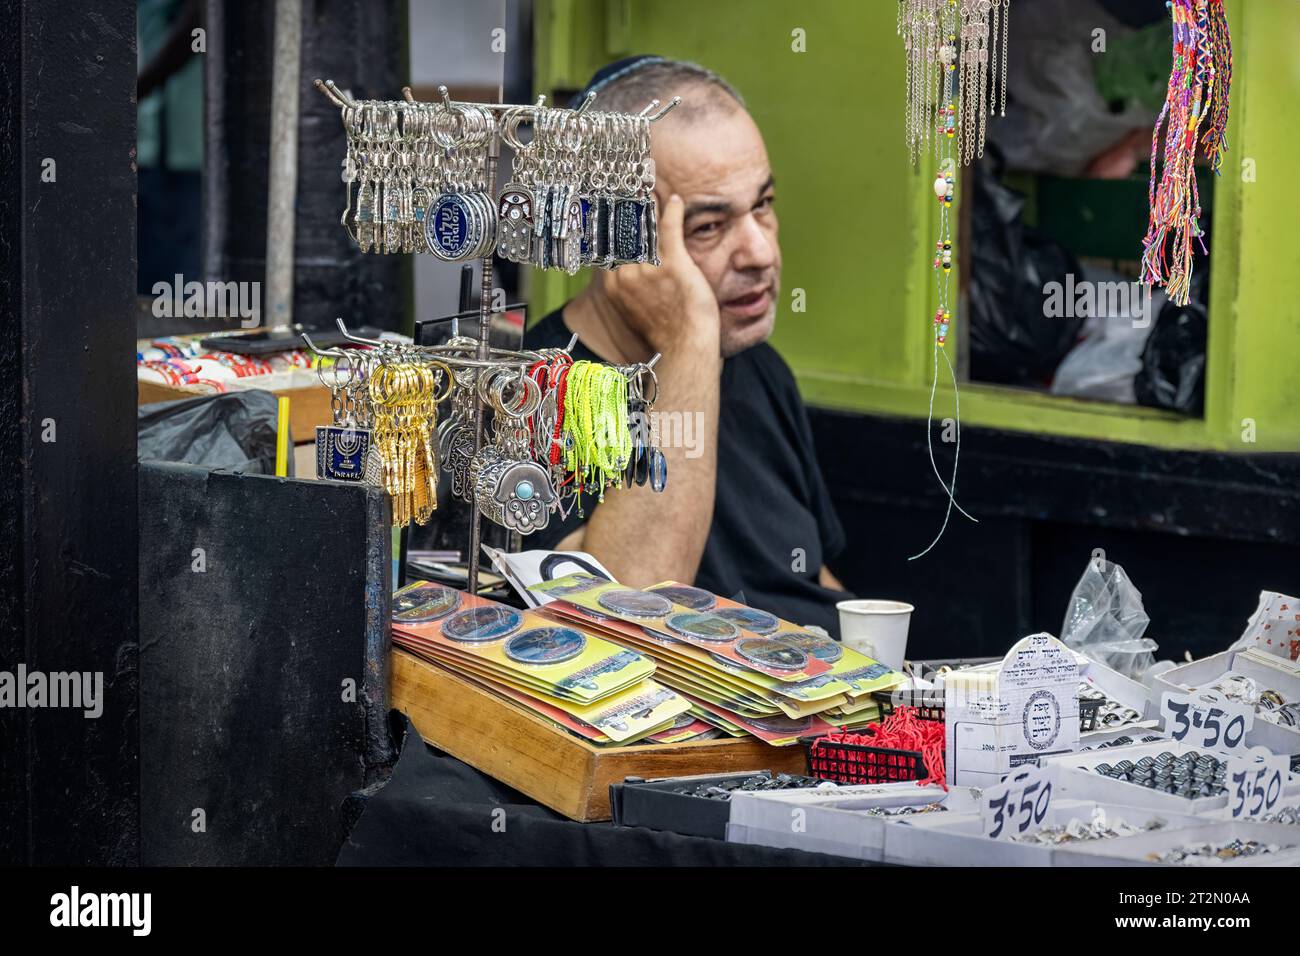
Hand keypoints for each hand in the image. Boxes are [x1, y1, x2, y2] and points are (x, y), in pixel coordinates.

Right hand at [601, 194, 718, 353]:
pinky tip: (677, 200)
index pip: (611, 247)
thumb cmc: (665, 331)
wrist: (685, 344)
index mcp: (614, 284)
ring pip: (647, 227)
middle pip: (626, 233)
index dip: (613, 227)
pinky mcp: (673, 262)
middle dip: (628, 210)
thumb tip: (623, 273)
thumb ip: (626, 287)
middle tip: (630, 190)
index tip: (614, 210)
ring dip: (649, 205)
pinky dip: (673, 211)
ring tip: (650, 189)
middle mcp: (627, 274)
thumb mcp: (633, 309)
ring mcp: (649, 267)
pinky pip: (670, 228)